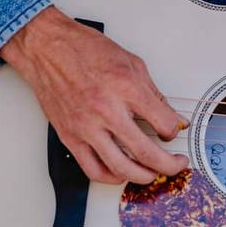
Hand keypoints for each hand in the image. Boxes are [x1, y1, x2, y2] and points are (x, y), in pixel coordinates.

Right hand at [0, 6, 187, 186]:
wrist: (48, 48)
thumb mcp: (131, 63)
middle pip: (147, 153)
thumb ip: (154, 94)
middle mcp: (106, 110)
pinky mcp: (70, 137)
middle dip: (169, 165)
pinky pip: (93, 170)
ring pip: (121, 168)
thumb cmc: (85, 50)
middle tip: (177, 164)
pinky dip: (112, 178)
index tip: (173, 130)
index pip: (163, 124)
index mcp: (126, 88)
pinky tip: (122, 173)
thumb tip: (171, 117)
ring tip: (153, 173)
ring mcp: (86, 127)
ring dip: (144, 176)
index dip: (174, 131)